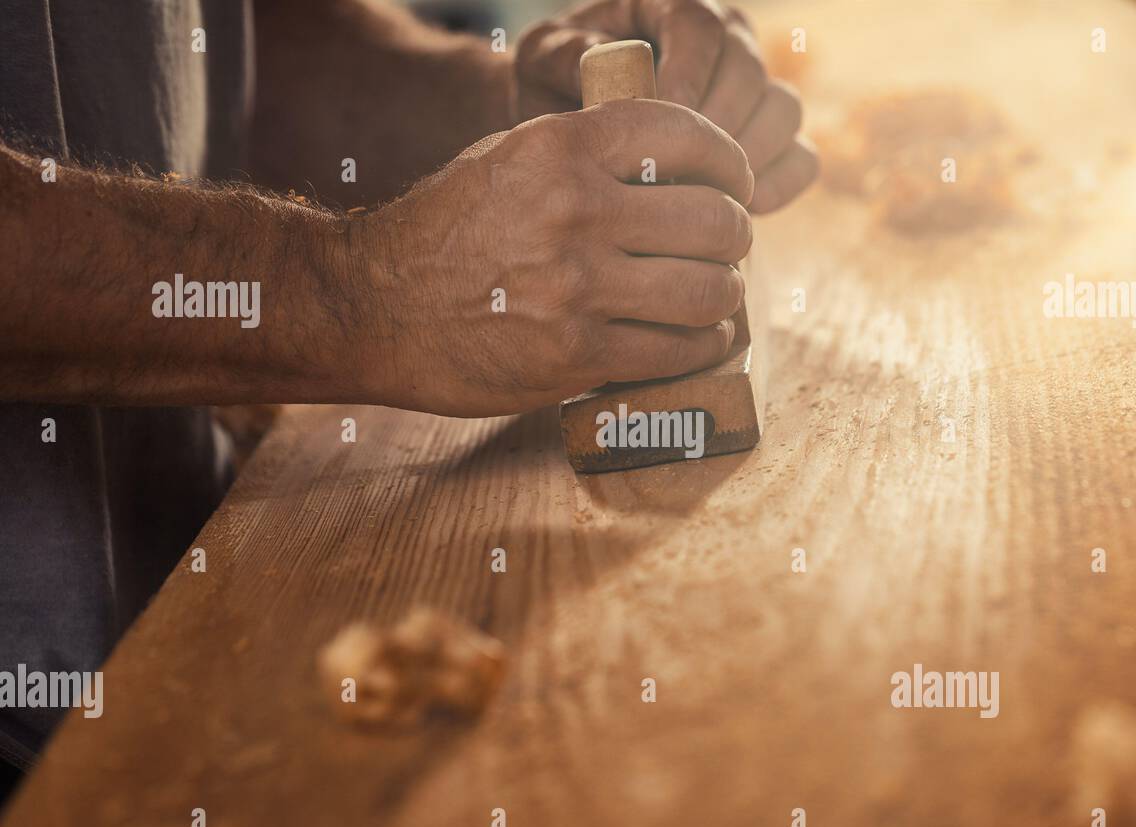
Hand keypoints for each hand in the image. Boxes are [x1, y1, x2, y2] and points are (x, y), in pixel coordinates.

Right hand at [346, 99, 753, 417]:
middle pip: (713, 221)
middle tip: (725, 249)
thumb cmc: (447, 230)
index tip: (735, 185)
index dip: (730, 163)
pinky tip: (697, 338)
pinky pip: (678, 351)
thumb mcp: (508, 160)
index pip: (686, 135)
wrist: (373, 307)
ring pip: (708, 291)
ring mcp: (576, 289)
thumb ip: (589, 153)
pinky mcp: (575, 356)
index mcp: (560, 148)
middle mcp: (574, 212)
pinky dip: (703, 346)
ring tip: (714, 296)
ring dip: (724, 296)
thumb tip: (678, 167)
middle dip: (734, 237)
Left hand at [515, 0, 817, 213]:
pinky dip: (779, 185)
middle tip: (682, 172)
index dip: (690, 73)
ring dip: (751, 156)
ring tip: (706, 193)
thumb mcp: (543, 61)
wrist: (567, 134)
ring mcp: (755, 92)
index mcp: (673, 10)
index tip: (667, 119)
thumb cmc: (552, 87)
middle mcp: (726, 42)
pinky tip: (741, 208)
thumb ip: (567, 55)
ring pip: (784, 111)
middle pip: (750, 72)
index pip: (702, 27)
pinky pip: (800, 159)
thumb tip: (605, 61)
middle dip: (718, 125)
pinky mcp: (770, 142)